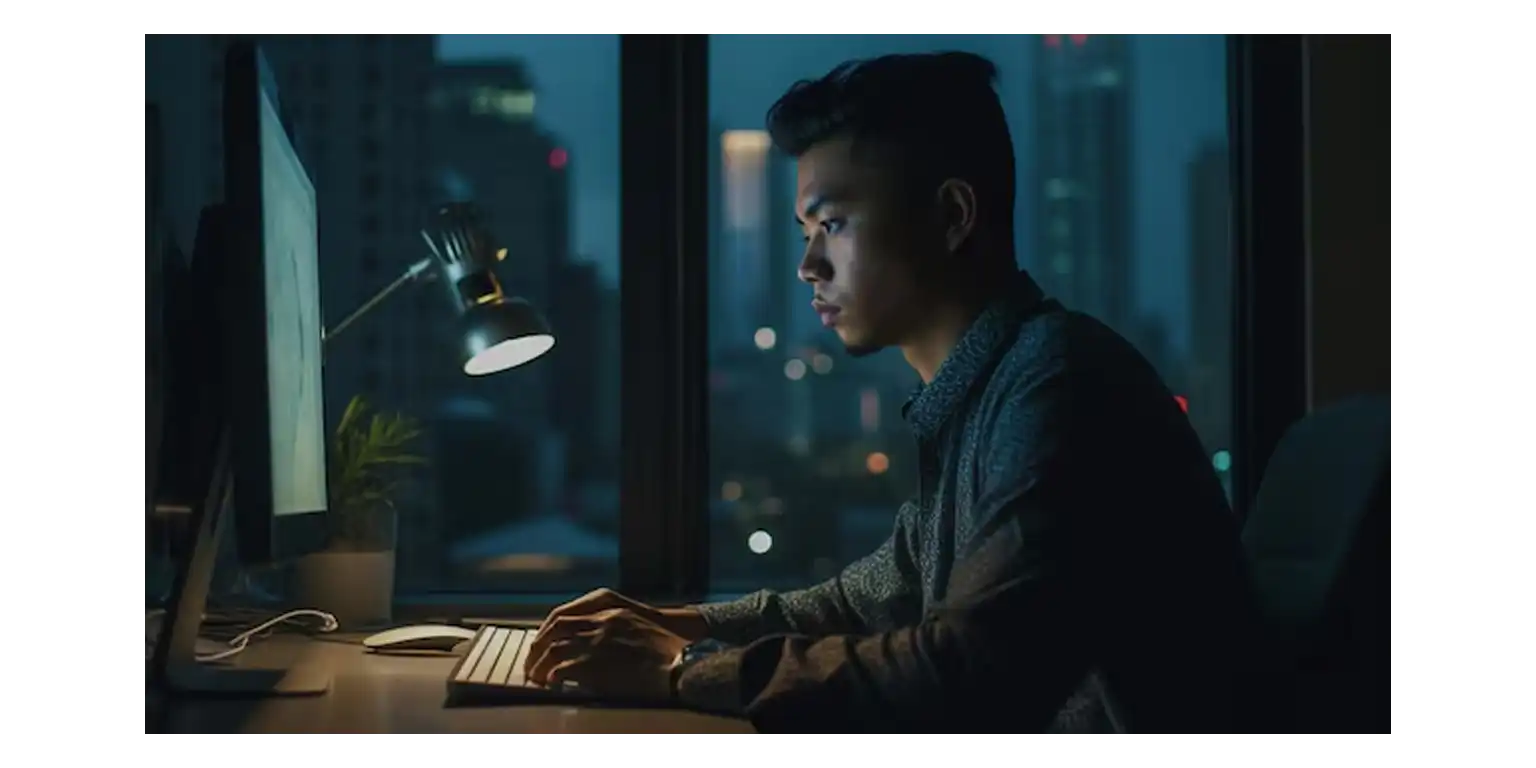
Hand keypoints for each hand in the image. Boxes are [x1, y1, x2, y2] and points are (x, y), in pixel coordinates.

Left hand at [524, 606, 689, 700]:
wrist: (680, 663)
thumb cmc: (665, 648)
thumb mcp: (637, 622)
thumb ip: (611, 624)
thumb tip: (589, 641)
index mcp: (609, 609)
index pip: (564, 614)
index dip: (547, 630)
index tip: (541, 642)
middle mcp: (600, 621)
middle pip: (555, 629)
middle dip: (538, 647)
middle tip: (532, 663)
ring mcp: (596, 642)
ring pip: (554, 648)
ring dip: (540, 664)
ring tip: (537, 677)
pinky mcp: (595, 664)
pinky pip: (562, 668)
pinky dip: (553, 676)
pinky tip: (552, 684)